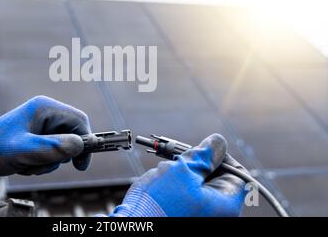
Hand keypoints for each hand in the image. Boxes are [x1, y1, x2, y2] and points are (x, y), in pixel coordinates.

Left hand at [0, 95, 91, 174]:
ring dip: (49, 161)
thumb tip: (79, 145)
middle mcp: (47, 113)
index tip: (81, 163)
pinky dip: (43, 162)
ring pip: (63, 146)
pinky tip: (27, 163)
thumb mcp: (23, 149)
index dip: (85, 141)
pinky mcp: (40, 135)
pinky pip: (53, 151)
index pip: (79, 120)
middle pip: (72, 135)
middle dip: (59, 155)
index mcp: (45, 108)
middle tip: (41, 164)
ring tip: (29, 163)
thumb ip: (51, 147)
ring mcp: (44, 124)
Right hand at [110, 134, 246, 216]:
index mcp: (226, 204)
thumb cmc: (156, 206)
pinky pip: (188, 200)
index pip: (236, 171)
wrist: (132, 226)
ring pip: (199, 188)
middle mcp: (218, 214)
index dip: (218, 155)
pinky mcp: (186, 217)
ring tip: (165, 178)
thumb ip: (203, 155)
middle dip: (197, 166)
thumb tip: (218, 143)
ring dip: (183, 177)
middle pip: (217, 179)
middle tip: (178, 161)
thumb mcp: (181, 170)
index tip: (201, 149)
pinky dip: (176, 190)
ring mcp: (202, 217)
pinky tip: (161, 190)